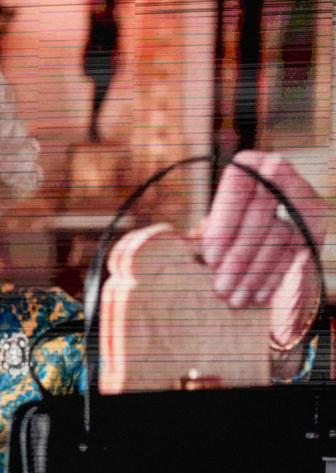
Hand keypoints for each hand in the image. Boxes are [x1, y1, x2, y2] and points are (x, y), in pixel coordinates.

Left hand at [200, 151, 325, 345]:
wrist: (267, 264)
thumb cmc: (229, 245)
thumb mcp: (214, 235)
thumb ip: (205, 231)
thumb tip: (166, 241)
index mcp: (252, 167)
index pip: (239, 179)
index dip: (224, 219)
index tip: (209, 257)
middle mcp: (284, 179)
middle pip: (261, 208)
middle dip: (238, 253)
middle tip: (220, 285)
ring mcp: (306, 204)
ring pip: (279, 233)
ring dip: (252, 269)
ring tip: (232, 296)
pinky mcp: (316, 230)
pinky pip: (296, 250)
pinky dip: (273, 275)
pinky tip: (256, 294)